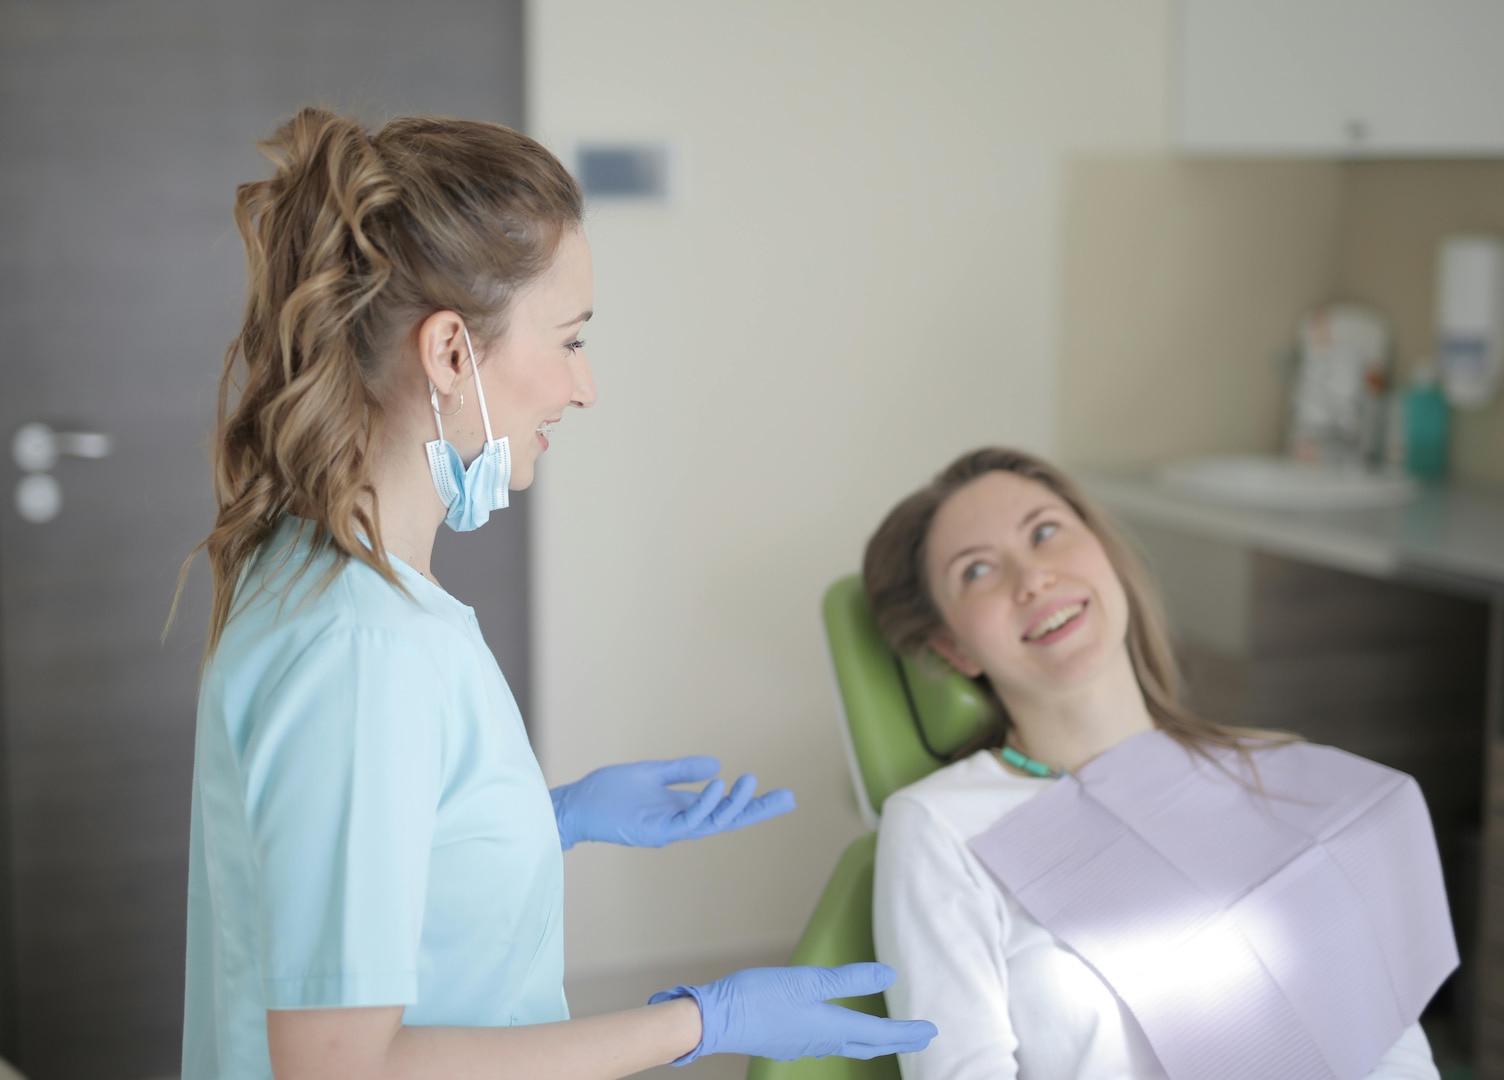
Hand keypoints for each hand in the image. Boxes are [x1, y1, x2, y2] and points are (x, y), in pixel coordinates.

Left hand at [550, 757, 796, 850]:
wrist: (576, 804)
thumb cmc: (608, 792)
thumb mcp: (652, 773)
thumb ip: (682, 770)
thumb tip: (717, 765)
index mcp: (682, 809)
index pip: (724, 809)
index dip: (752, 804)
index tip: (782, 796)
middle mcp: (680, 823)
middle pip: (728, 820)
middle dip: (758, 811)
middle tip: (789, 798)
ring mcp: (668, 829)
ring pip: (712, 822)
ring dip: (734, 804)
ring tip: (752, 783)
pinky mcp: (654, 831)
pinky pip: (687, 821)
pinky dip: (705, 805)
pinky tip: (719, 785)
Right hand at [648, 963, 936, 1063]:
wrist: (716, 1019)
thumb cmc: (759, 997)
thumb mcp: (808, 981)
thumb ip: (849, 978)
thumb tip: (890, 977)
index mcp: (832, 1027)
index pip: (880, 1033)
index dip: (908, 1032)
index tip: (932, 1031)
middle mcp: (822, 1041)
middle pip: (868, 1044)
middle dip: (896, 1040)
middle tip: (920, 1037)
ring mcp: (804, 1045)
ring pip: (849, 1045)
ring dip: (873, 1040)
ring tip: (886, 1034)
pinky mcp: (787, 1041)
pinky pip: (828, 1043)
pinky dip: (847, 1037)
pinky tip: (838, 1029)